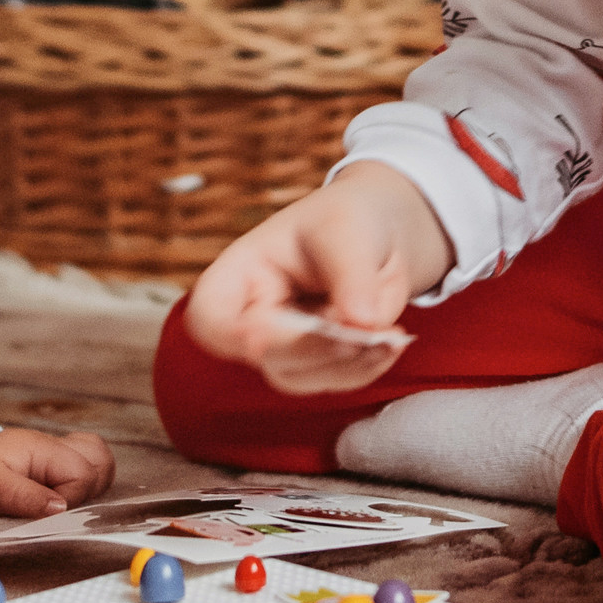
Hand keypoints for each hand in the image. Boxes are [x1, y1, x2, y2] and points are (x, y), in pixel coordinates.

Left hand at [0, 428, 116, 515]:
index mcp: (40, 448)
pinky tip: (59, 502)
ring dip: (89, 485)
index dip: (73, 499)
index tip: (51, 515)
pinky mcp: (45, 468)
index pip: (83, 471)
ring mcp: (49, 456)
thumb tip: (61, 508)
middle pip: (100, 458)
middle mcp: (50, 448)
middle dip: (92, 487)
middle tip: (64, 509)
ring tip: (65, 507)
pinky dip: (80, 485)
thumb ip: (26, 497)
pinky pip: (79, 469)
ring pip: (95, 460)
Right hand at [180, 162, 451, 394]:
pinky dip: (368, 367)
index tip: (269, 336)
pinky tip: (391, 343)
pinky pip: (336, 381)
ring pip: (303, 377)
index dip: (235, 336)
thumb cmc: (344, 220)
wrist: (374, 233)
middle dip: (318, 347)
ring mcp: (284, 347)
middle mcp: (252, 318)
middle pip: (265, 356)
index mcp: (239, 275)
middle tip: (367, 331)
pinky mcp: (316, 364)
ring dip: (350, 363)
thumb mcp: (346, 230)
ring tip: (391, 334)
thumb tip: (361, 323)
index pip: (211, 318)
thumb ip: (351, 275)